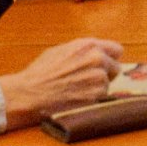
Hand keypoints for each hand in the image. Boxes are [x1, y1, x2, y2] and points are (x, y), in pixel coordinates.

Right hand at [0, 36, 124, 124]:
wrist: (30, 93)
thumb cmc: (41, 72)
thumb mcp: (61, 50)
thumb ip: (83, 51)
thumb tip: (97, 53)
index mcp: (88, 45)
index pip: (116, 50)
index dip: (110, 58)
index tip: (105, 64)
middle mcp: (97, 59)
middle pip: (115, 67)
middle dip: (105, 74)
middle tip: (86, 80)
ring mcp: (98, 78)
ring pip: (108, 84)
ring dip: (97, 88)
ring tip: (77, 90)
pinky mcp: (96, 96)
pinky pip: (101, 98)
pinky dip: (92, 99)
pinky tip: (76, 98)